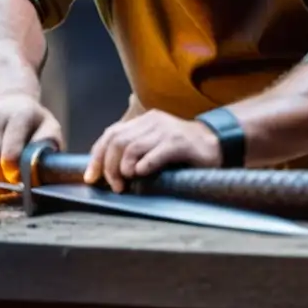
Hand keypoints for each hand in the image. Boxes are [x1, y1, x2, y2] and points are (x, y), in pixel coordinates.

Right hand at [0, 94, 62, 183]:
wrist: (12, 102)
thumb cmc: (33, 122)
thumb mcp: (49, 127)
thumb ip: (49, 144)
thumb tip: (37, 164)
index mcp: (21, 115)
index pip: (10, 153)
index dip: (13, 172)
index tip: (16, 178)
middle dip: (0, 176)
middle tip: (7, 180)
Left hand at [83, 110, 222, 191]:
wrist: (216, 143)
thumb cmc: (183, 151)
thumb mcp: (155, 145)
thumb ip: (134, 151)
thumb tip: (107, 171)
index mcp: (143, 121)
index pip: (111, 133)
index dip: (97, 155)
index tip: (91, 177)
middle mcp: (152, 121)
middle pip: (117, 140)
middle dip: (108, 165)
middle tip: (113, 186)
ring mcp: (166, 130)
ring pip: (132, 147)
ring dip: (123, 168)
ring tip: (125, 184)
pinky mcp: (179, 142)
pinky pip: (156, 153)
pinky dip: (144, 165)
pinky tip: (141, 174)